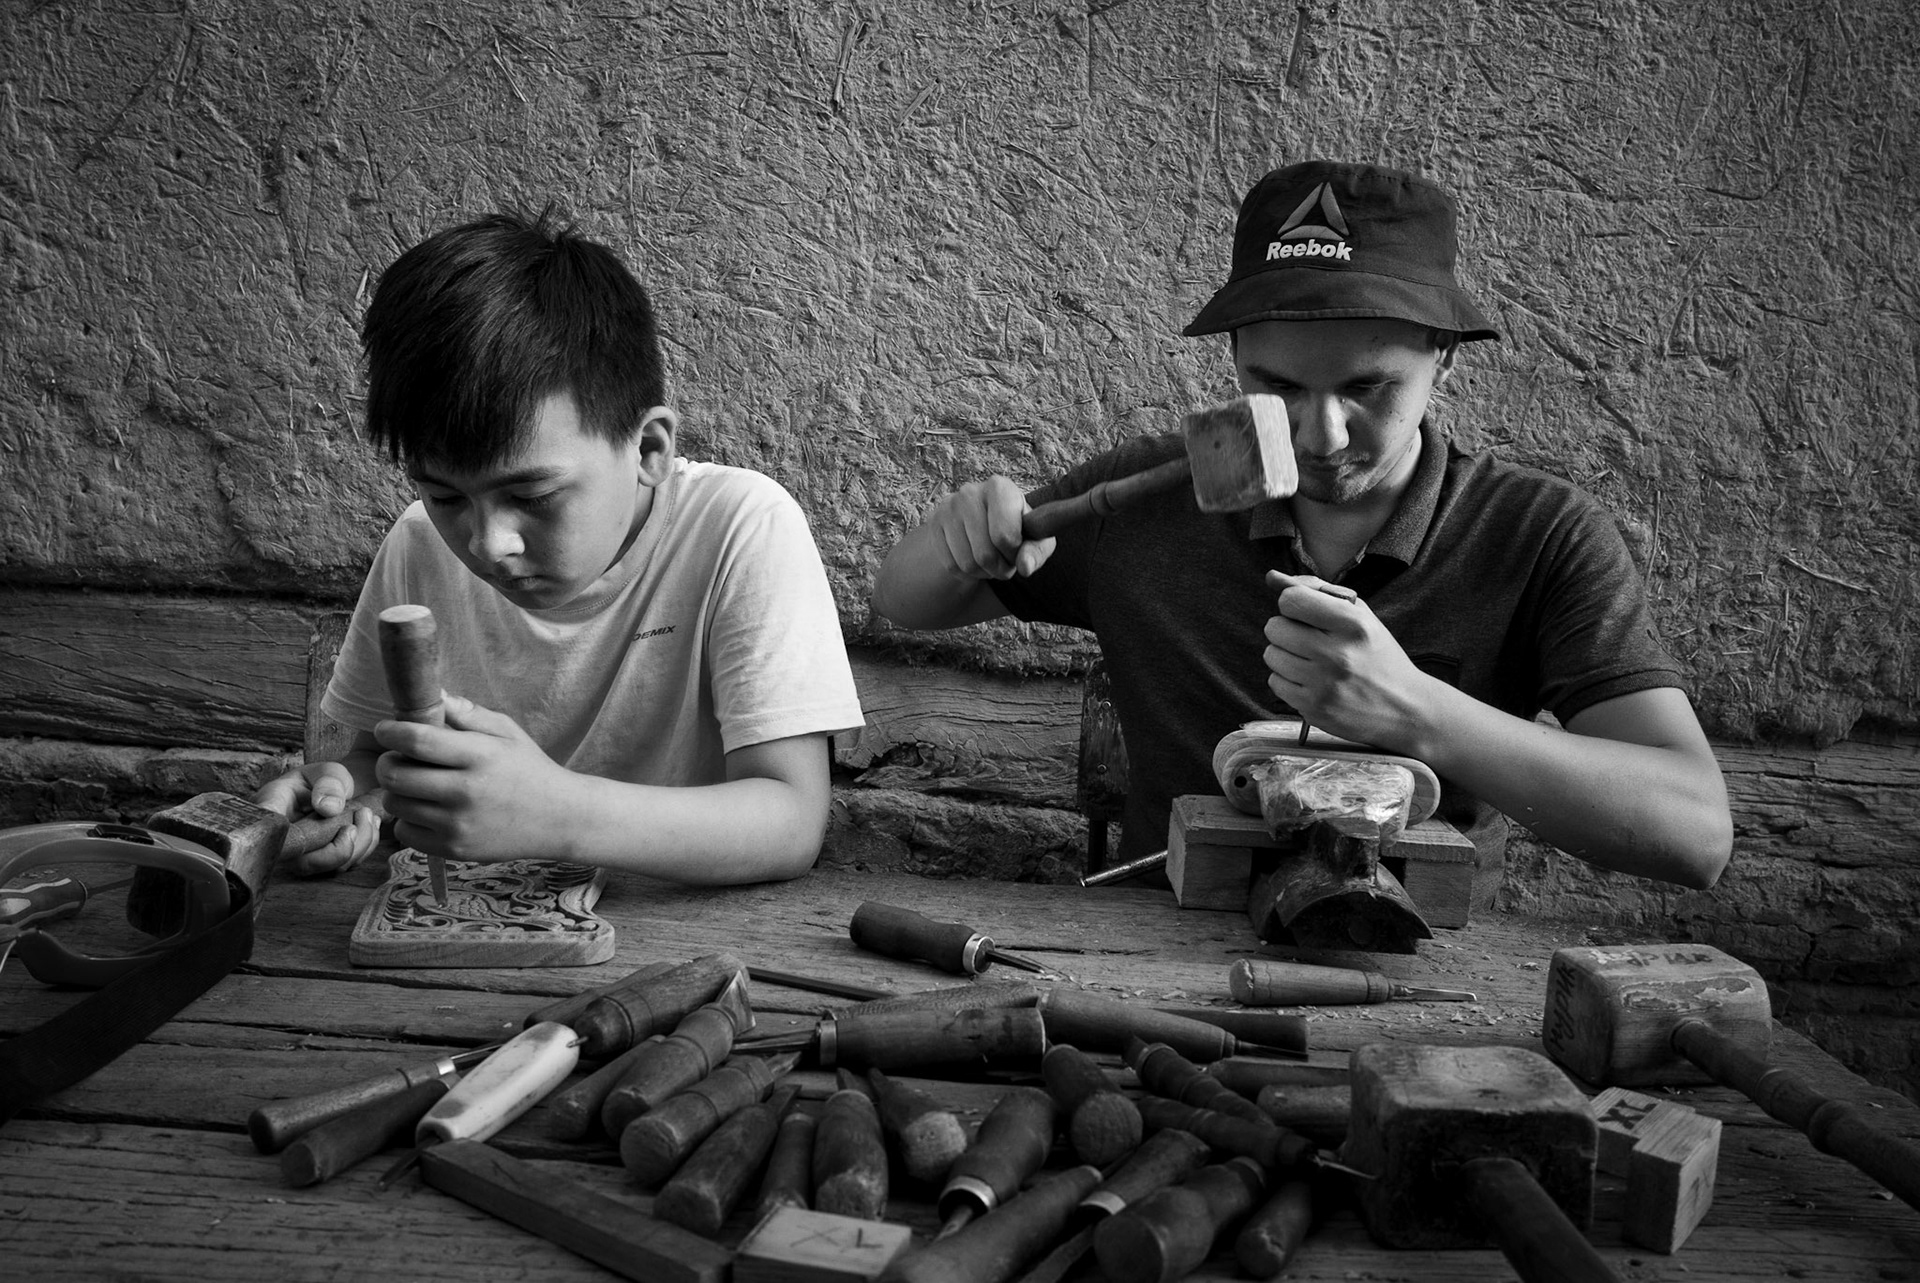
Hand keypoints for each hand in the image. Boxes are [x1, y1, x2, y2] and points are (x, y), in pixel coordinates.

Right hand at [252, 762, 379, 875]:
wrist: (332, 792)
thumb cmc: (321, 780)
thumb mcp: (324, 771)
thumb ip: (327, 783)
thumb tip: (329, 808)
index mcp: (272, 810)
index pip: (268, 834)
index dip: (290, 839)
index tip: (329, 816)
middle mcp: (282, 841)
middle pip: (305, 863)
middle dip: (343, 845)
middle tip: (363, 812)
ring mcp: (300, 856)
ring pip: (331, 868)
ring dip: (361, 843)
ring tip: (367, 813)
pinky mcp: (322, 864)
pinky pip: (347, 865)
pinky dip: (366, 846)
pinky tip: (370, 823)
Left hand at [374, 695, 576, 862]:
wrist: (560, 819)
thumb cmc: (529, 769)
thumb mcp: (508, 732)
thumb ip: (468, 713)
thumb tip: (432, 696)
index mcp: (480, 755)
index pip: (417, 740)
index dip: (391, 732)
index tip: (385, 729)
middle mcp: (466, 791)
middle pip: (395, 774)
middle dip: (387, 762)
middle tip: (397, 758)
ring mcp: (457, 824)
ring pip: (395, 804)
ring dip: (398, 791)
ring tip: (417, 785)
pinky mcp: (453, 850)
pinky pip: (404, 833)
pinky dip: (408, 820)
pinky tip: (428, 811)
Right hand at [928, 477, 1056, 580]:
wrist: (986, 522)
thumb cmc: (1017, 528)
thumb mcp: (1036, 538)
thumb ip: (1036, 551)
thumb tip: (1024, 566)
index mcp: (999, 488)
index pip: (1004, 537)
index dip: (1014, 555)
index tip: (1018, 552)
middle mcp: (969, 492)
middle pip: (984, 555)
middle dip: (1000, 569)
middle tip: (1006, 564)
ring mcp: (948, 508)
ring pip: (967, 564)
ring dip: (984, 573)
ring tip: (992, 562)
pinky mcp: (934, 523)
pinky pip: (951, 565)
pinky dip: (966, 574)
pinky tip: (975, 561)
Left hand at [1261, 569, 1436, 752]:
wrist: (1404, 708)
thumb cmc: (1378, 655)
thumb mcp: (1360, 615)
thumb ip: (1317, 591)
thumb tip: (1272, 577)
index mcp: (1353, 624)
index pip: (1291, 600)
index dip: (1292, 603)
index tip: (1304, 612)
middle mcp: (1337, 654)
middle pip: (1274, 627)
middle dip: (1286, 629)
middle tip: (1308, 638)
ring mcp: (1324, 684)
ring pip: (1271, 655)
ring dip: (1285, 654)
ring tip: (1310, 660)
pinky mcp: (1313, 709)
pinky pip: (1275, 682)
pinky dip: (1287, 679)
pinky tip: (1310, 680)